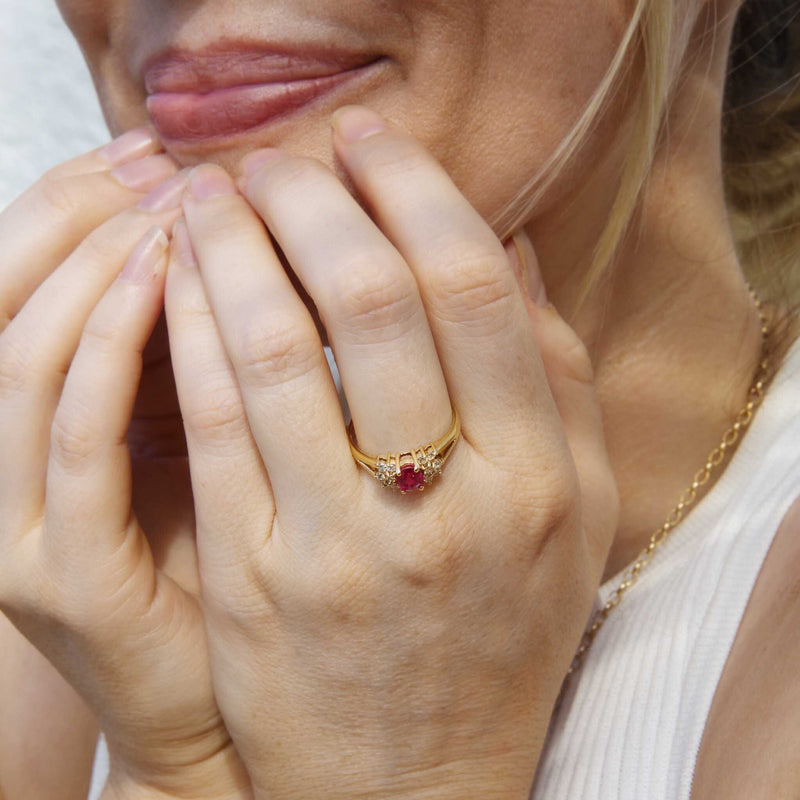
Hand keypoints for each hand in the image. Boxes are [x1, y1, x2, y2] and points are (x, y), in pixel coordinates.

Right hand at [0, 132, 250, 799]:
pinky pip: (72, 442)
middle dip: (89, 215)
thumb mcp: (211, 432)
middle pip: (13, 296)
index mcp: (50, 419)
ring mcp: (17, 520)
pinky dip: (107, 352)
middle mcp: (7, 461)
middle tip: (173, 162)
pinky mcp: (57, 574)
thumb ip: (210, 346)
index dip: (84, 199)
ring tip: (176, 206)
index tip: (163, 147)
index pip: (30, 275)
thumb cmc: (236, 557)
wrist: (227, 700)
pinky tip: (160, 285)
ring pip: (31, 357)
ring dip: (99, 266)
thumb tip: (250, 238)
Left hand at [167, 105, 618, 799]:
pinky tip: (174, 282)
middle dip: (314, 200)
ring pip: (275, 351)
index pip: (475, 289)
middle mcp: (453, 507)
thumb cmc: (498, 638)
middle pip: (375, 300)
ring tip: (210, 197)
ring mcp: (344, 548)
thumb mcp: (574, 517)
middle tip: (279, 159)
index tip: (370, 143)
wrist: (411, 781)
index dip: (415, 191)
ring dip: (234, 249)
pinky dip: (187, 332)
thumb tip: (512, 246)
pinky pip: (211, 426)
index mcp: (542, 480)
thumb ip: (558, 380)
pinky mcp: (256, 583)